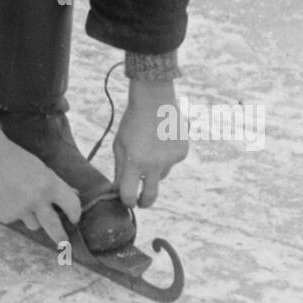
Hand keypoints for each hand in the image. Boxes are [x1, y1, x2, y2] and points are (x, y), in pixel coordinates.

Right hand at [0, 105, 80, 245]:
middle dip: (61, 237)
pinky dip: (12, 212)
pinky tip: (5, 197)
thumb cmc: (17, 160)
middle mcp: (36, 200)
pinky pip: (15, 220)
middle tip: (65, 244)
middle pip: (55, 228)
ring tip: (19, 198)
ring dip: (31, 217)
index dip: (75, 214)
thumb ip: (56, 185)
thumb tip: (74, 195)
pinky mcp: (5, 216)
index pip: (72, 206)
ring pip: (33, 225)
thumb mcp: (41, 169)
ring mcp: (20, 210)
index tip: (74, 219)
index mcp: (49, 185)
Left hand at [113, 79, 187, 207]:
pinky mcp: (182, 153)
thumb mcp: (119, 144)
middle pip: (150, 196)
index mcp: (134, 162)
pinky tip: (162, 139)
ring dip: (155, 170)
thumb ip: (120, 169)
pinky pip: (172, 163)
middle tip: (141, 202)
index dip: (127, 201)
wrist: (154, 99)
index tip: (127, 201)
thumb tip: (120, 190)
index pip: (129, 194)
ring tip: (150, 147)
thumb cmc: (132, 122)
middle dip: (144, 202)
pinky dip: (167, 156)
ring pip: (161, 175)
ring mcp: (170, 159)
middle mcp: (154, 164)